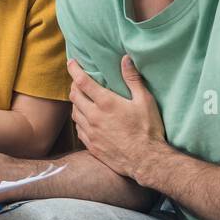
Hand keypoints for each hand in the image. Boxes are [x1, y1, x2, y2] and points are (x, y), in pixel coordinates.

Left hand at [68, 55, 166, 183]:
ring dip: (76, 103)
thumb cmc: (148, 129)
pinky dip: (79, 120)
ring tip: (82, 99)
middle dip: (74, 85)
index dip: (75, 69)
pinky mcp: (91, 145)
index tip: (71, 62)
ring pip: (74, 113)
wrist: (146, 160)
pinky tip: (85, 119)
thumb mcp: (145, 100)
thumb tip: (126, 59)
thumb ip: (133, 79)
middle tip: (79, 81)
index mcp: (106, 103)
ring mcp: (91, 132)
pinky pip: (78, 129)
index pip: (83, 81)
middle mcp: (94, 117)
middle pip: (75, 96)